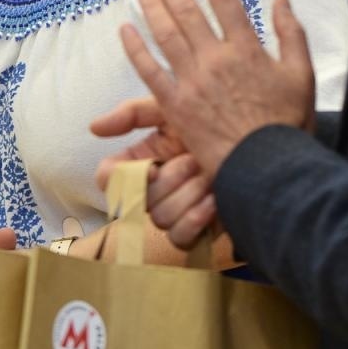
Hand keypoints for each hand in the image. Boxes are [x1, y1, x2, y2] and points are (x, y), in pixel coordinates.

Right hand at [91, 100, 218, 249]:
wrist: (254, 147)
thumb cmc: (212, 125)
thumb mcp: (172, 110)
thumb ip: (133, 114)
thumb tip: (93, 127)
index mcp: (140, 161)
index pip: (108, 178)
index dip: (122, 177)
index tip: (151, 168)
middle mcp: (150, 190)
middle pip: (137, 200)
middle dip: (172, 178)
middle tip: (195, 159)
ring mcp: (170, 212)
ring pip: (160, 218)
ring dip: (189, 194)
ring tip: (210, 176)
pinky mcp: (191, 232)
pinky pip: (180, 237)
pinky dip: (198, 217)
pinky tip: (215, 199)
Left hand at [95, 0, 314, 243]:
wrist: (268, 168)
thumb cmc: (288, 123)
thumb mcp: (302, 74)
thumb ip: (292, 33)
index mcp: (247, 49)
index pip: (225, 1)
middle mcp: (215, 59)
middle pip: (187, 11)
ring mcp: (192, 81)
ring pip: (165, 35)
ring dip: (150, 6)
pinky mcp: (175, 106)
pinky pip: (150, 72)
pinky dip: (136, 49)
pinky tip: (125, 30)